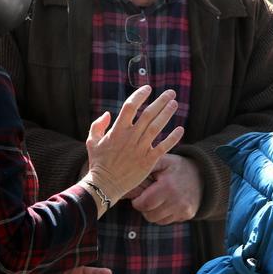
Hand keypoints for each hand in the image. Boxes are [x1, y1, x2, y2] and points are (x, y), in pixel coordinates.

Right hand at [84, 85, 184, 205]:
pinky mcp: (148, 161)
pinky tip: (180, 129)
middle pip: (148, 114)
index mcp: (117, 130)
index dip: (140, 95)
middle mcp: (130, 137)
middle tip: (171, 93)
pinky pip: (163, 147)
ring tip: (174, 104)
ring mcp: (140, 149)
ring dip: (167, 114)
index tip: (148, 88)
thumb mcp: (91, 142)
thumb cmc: (98, 163)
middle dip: (161, 101)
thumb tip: (108, 113)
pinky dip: (173, 138)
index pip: (130, 106)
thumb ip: (97, 125)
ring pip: (157, 127)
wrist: (105, 185)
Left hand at [131, 153, 201, 225]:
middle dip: (144, 207)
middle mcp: (177, 201)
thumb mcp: (163, 161)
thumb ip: (146, 165)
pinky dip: (163, 214)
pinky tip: (167, 203)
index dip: (137, 201)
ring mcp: (183, 210)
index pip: (143, 204)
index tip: (140, 194)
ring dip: (153, 211)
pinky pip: (168, 221)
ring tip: (158, 198)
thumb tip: (128, 174)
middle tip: (148, 196)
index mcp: (168, 186)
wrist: (202, 174)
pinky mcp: (188, 215)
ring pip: (157, 220)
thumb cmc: (177, 167)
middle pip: (149, 215)